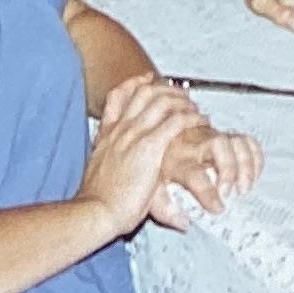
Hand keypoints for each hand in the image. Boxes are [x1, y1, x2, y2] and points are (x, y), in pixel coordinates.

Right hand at [80, 75, 204, 235]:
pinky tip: (199, 122)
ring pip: (162, 101)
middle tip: (182, 95)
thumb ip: (113, 162)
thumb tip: (123, 170)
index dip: (135, 83)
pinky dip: (191, 118)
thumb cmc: (98, 202)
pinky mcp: (149, 147)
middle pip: (144, 91)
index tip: (148, 79)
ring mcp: (133, 136)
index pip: (118, 96)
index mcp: (107, 135)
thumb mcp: (101, 174)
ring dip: (182, 101)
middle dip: (167, 88)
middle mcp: (119, 130)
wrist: (94, 213)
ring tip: (194, 108)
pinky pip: (175, 122)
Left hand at [150, 124, 265, 229]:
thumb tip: (184, 224)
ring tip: (245, 188)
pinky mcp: (226, 136)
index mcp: (176, 160)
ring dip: (246, 164)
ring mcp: (214, 137)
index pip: (194, 174)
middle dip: (230, 169)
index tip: (218, 209)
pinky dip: (255, 157)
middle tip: (232, 194)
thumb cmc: (159, 172)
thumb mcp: (152, 191)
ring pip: (236, 140)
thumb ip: (164, 209)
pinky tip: (253, 176)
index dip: (208, 193)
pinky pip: (248, 141)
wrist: (159, 142)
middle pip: (219, 143)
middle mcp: (196, 144)